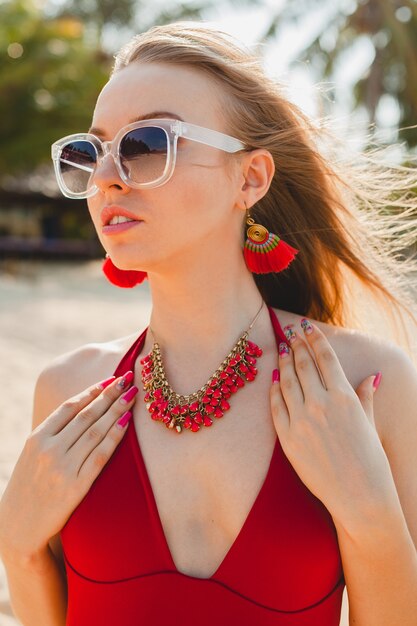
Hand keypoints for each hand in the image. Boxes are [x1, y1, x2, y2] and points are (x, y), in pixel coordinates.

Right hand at [0, 373, 136, 561]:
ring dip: (117, 410)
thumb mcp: (32, 455)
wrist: (17, 527)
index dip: (92, 391)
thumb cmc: (28, 487)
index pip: (69, 407)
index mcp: (37, 438)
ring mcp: (63, 468)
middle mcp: (49, 450)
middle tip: (128, 379)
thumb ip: (52, 434)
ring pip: (96, 431)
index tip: (110, 379)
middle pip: (87, 415)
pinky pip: (100, 455)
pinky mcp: (76, 487)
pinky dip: (115, 437)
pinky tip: (126, 422)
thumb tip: (83, 408)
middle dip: (110, 394)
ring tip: (132, 395)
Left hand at [270, 318, 395, 530]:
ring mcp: (302, 421)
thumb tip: (372, 376)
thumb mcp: (370, 423)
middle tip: (291, 332)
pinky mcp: (288, 438)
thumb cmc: (370, 460)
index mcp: (344, 397)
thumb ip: (365, 396)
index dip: (315, 339)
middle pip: (304, 365)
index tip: (308, 327)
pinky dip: (274, 391)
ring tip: (281, 349)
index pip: (325, 358)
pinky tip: (274, 380)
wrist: (358, 496)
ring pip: (287, 382)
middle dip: (296, 345)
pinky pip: (276, 407)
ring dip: (283, 363)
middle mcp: (321, 404)